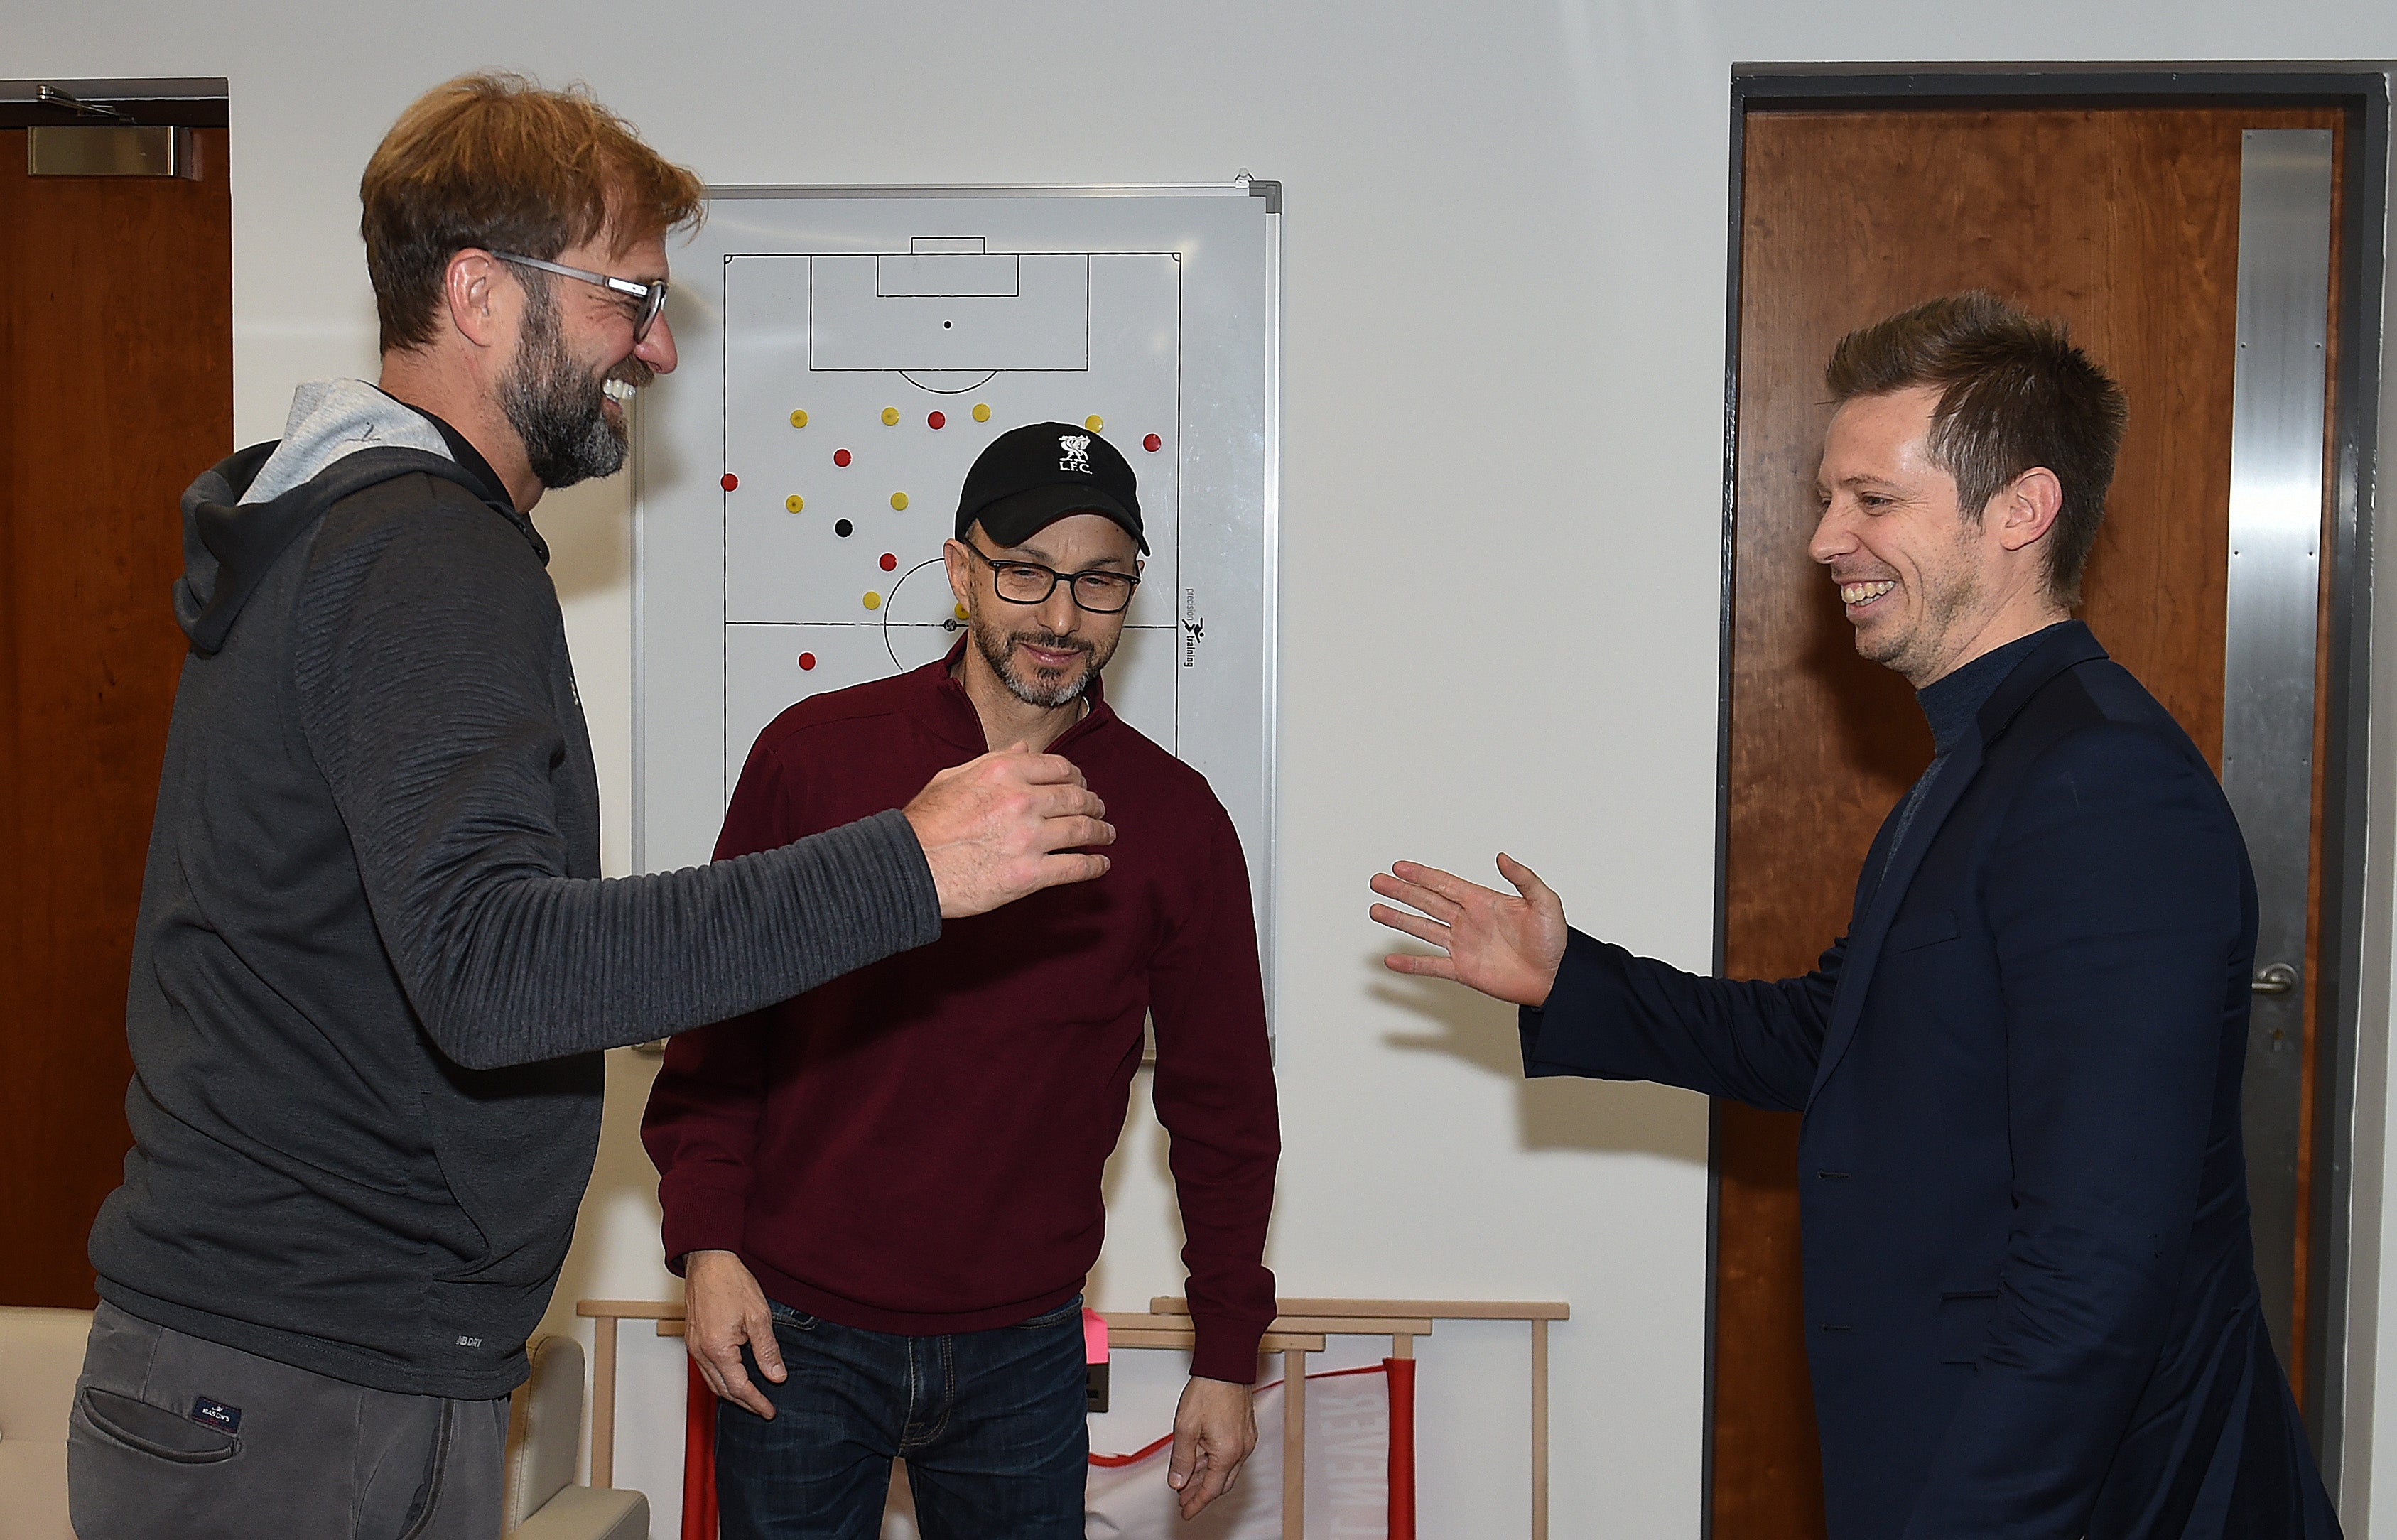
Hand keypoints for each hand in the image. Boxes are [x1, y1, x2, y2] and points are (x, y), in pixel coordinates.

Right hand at [683, 1250, 782, 1418]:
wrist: (708, 1260)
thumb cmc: (732, 1282)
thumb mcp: (759, 1316)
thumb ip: (767, 1350)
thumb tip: (776, 1376)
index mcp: (718, 1349)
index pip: (739, 1387)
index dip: (756, 1402)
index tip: (769, 1410)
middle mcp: (701, 1351)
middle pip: (722, 1390)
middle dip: (743, 1402)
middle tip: (763, 1408)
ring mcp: (693, 1345)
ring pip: (712, 1381)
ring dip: (731, 1392)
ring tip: (751, 1397)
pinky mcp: (692, 1338)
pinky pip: (705, 1368)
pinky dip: (720, 1378)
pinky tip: (733, 1376)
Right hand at [902, 744, 1114, 918]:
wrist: (908, 867)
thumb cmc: (924, 825)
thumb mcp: (954, 777)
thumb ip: (994, 760)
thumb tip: (1024, 749)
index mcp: (1004, 772)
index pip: (1058, 767)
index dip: (1076, 777)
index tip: (1080, 784)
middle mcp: (1022, 801)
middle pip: (1076, 798)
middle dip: (1094, 803)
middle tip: (1099, 809)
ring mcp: (1029, 839)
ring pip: (1082, 830)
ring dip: (1101, 831)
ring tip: (1107, 834)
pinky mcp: (1029, 875)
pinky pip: (1075, 868)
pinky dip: (1094, 866)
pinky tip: (1101, 864)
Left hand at [1167, 1375, 1256, 1518]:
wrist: (1226, 1366)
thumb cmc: (1209, 1390)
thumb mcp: (1185, 1428)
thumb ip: (1181, 1459)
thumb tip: (1178, 1481)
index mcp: (1227, 1453)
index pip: (1211, 1490)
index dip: (1196, 1503)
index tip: (1186, 1512)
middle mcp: (1241, 1449)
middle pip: (1222, 1483)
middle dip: (1201, 1493)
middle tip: (1184, 1499)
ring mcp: (1246, 1440)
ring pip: (1226, 1469)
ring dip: (1207, 1477)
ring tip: (1189, 1480)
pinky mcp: (1245, 1430)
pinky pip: (1231, 1455)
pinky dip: (1216, 1463)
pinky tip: (1202, 1460)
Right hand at [1369, 853, 1568, 1007]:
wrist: (1556, 978)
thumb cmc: (1554, 941)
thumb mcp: (1545, 903)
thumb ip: (1524, 879)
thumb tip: (1502, 857)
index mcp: (1483, 901)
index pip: (1445, 884)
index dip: (1421, 874)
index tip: (1399, 866)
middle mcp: (1468, 921)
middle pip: (1426, 902)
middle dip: (1401, 891)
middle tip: (1377, 881)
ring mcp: (1463, 945)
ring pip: (1423, 929)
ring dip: (1399, 920)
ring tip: (1376, 910)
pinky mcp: (1464, 969)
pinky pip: (1432, 965)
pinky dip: (1411, 963)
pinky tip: (1392, 959)